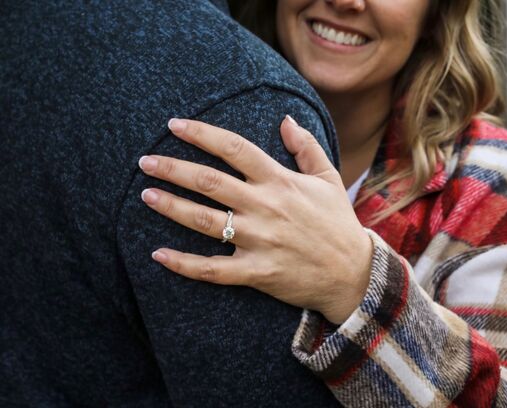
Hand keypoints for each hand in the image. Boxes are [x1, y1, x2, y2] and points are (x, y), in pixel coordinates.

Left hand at [138, 116, 372, 322]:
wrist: (352, 273)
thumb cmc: (338, 223)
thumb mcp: (328, 178)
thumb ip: (306, 146)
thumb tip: (285, 119)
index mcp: (280, 181)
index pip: (234, 148)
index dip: (202, 134)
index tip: (175, 125)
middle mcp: (265, 207)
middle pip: (210, 182)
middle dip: (173, 168)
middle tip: (145, 161)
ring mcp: (259, 241)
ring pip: (205, 222)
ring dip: (172, 207)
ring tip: (146, 195)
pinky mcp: (256, 272)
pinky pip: (212, 270)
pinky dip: (184, 264)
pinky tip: (159, 254)